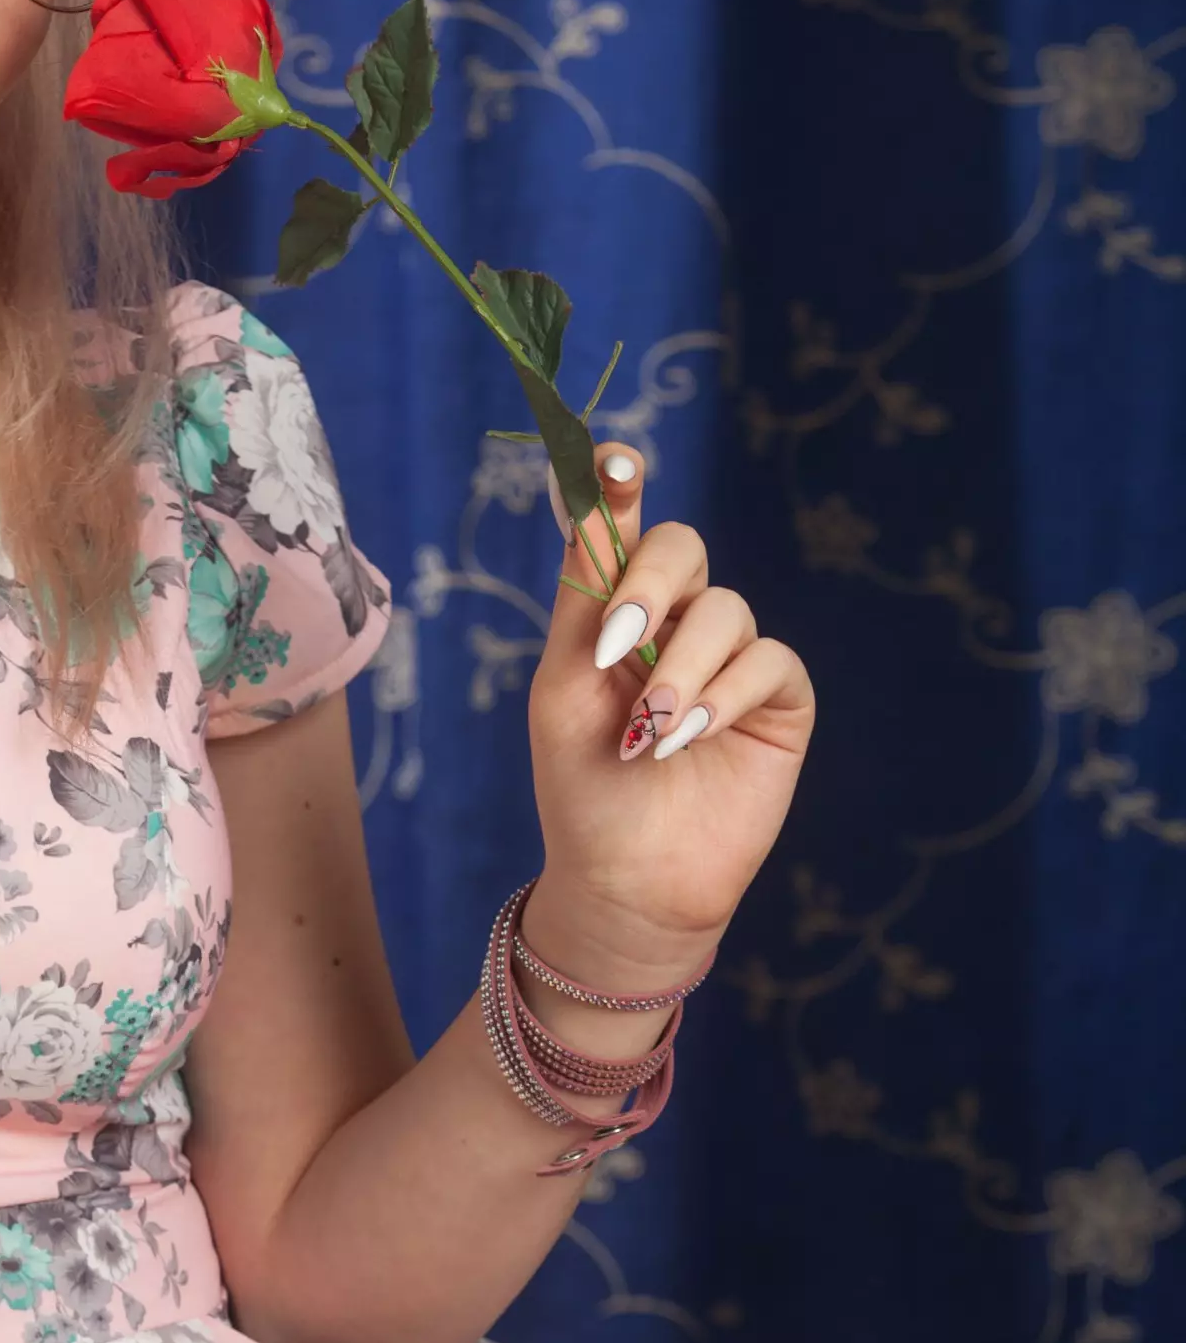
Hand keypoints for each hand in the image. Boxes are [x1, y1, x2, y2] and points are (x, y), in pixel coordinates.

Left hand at [529, 446, 814, 981]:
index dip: (620, 486)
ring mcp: (732, 659)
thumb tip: (591, 507)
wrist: (626, 881)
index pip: (624, 529)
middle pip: (682, 548)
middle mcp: (679, 622)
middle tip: (620, 640)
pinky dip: (723, 694)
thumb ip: (582, 601)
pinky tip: (686, 738)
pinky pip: (767, 661)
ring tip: (647, 734)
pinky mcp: (778, 700)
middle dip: (652, 582)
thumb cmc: (581, 788)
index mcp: (618, 612)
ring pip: (726, 610)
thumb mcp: (563, 689)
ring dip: (681, 669)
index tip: (614, 461)